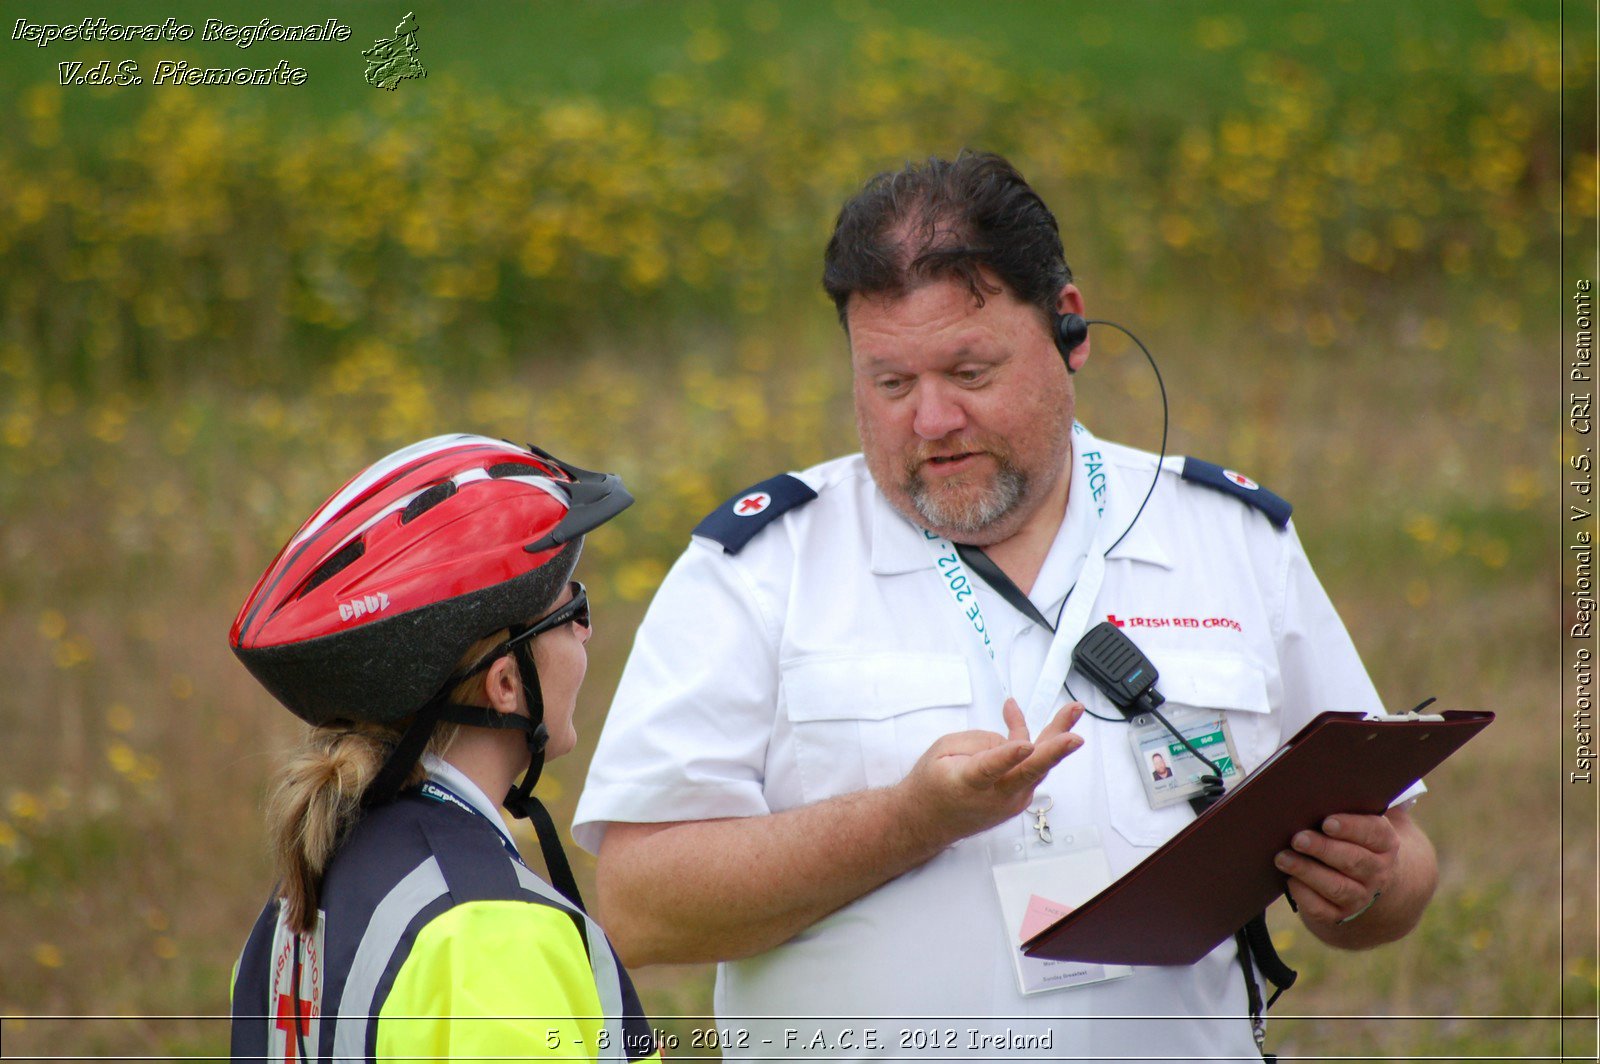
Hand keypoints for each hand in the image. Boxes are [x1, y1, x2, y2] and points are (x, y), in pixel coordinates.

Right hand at [898, 699, 1083, 844]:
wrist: (929, 822)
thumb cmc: (933, 783)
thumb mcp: (942, 750)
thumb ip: (978, 741)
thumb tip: (1013, 739)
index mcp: (969, 782)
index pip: (991, 769)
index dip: (1009, 756)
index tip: (1025, 745)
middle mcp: (995, 796)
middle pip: (1030, 772)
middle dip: (1055, 752)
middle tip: (1076, 738)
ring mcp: (1011, 800)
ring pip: (1039, 765)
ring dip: (1057, 740)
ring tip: (1073, 710)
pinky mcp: (1019, 797)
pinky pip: (1030, 764)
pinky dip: (1028, 742)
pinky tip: (1012, 715)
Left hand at [1274, 813, 1398, 925]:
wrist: (1372, 886)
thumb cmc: (1357, 841)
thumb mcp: (1367, 822)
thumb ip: (1359, 801)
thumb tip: (1334, 773)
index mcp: (1386, 844)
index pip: (1374, 834)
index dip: (1351, 828)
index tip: (1328, 821)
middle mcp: (1377, 873)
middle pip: (1353, 861)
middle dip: (1323, 849)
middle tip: (1298, 837)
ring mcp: (1360, 897)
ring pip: (1336, 887)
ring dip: (1308, 872)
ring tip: (1283, 857)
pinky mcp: (1339, 915)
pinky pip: (1321, 909)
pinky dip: (1304, 895)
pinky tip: (1289, 879)